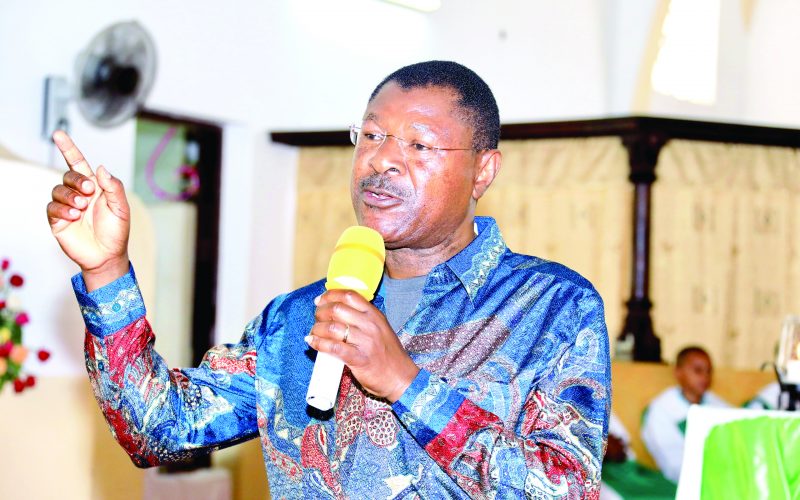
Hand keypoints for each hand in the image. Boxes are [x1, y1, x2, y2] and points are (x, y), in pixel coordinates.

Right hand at [46, 131, 129, 290]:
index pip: (78, 164)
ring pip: (58, 190)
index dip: (68, 149)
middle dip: (77, 181)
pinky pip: (52, 207)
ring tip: (81, 208)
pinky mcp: (57, 220)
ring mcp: (66, 207)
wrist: (107, 255)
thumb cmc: (116, 232)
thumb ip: (113, 187)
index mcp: (94, 188)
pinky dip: (62, 209)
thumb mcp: (121, 208)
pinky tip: (73, 216)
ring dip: (70, 196)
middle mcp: (78, 194)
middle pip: (68, 176)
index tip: (58, 134)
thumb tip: (101, 168)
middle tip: (89, 192)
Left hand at [307, 290, 419, 402]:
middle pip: (337, 308)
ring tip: (314, 333)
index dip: (330, 295)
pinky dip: (319, 343)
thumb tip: (337, 313)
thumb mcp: (381, 329)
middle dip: (320, 312)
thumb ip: (363, 319)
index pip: (349, 295)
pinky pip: (333, 347)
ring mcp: (365, 341)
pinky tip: (312, 342)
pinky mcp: (359, 359)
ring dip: (317, 329)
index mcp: (375, 315)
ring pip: (332, 327)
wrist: (401, 378)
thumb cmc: (389, 355)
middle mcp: (370, 325)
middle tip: (316, 319)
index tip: (320, 301)